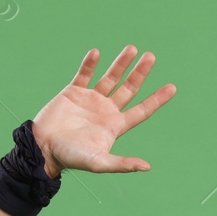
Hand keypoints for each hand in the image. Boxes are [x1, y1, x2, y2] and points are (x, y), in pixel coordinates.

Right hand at [31, 45, 176, 178]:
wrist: (43, 148)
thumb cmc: (71, 158)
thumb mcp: (99, 162)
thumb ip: (122, 164)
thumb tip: (147, 167)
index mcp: (115, 126)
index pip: (141, 110)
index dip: (157, 99)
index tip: (172, 87)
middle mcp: (106, 110)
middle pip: (129, 88)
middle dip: (140, 73)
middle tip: (151, 57)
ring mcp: (90, 99)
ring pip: (110, 77)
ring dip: (120, 63)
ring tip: (133, 48)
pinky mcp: (73, 92)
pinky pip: (84, 74)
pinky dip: (90, 63)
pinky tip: (97, 53)